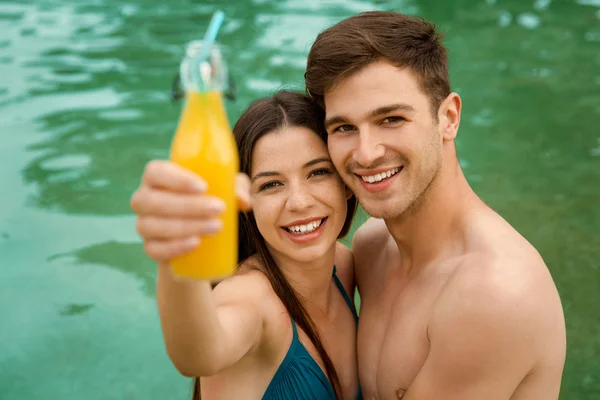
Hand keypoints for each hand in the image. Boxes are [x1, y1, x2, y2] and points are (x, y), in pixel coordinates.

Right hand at [130, 160, 250, 262]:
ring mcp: (143, 224)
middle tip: (218, 208)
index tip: (204, 187)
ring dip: (186, 226)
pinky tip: (195, 243)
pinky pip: (154, 249)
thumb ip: (236, 187)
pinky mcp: (150, 248)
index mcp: (157, 177)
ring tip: (215, 226)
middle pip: (154, 201)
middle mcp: (143, 199)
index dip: (176, 179)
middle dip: (188, 205)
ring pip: (153, 225)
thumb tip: (243, 201)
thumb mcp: (226, 189)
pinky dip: (174, 247)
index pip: (156, 172)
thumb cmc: (211, 200)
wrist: (201, 240)